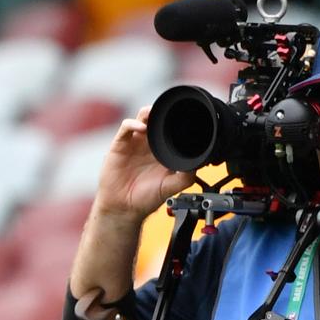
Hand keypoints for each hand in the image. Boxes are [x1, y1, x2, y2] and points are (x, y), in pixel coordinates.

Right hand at [94, 107, 196, 221]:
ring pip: (143, 118)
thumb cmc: (145, 198)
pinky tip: (142, 129)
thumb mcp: (170, 187)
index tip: (187, 119)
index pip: (171, 130)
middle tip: (172, 111)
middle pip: (157, 119)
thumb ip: (185, 177)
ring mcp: (135, 143)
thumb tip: (199, 164)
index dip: (178, 122)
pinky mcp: (120, 144)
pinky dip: (134, 123)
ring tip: (156, 114)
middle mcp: (149, 144)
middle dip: (164, 112)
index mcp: (162, 151)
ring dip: (149, 112)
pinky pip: (126, 127)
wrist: (124, 208)